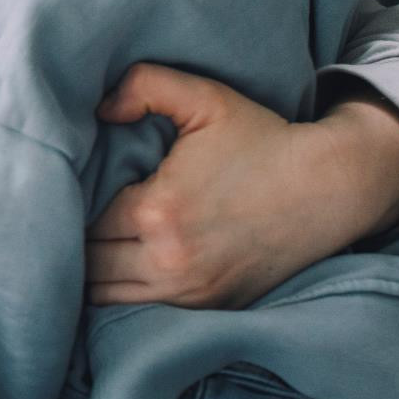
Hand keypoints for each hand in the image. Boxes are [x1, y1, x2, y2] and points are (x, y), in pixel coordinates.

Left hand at [85, 63, 398, 308]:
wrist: (330, 187)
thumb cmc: (263, 138)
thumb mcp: (205, 97)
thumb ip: (143, 85)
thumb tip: (97, 108)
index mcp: (157, 212)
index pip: (81, 221)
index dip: (70, 205)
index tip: (68, 189)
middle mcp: (169, 262)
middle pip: (87, 266)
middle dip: (73, 244)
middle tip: (67, 221)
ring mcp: (191, 294)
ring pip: (107, 299)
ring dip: (92, 275)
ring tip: (86, 247)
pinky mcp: (211, 309)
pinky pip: (143, 314)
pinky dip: (123, 297)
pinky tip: (117, 272)